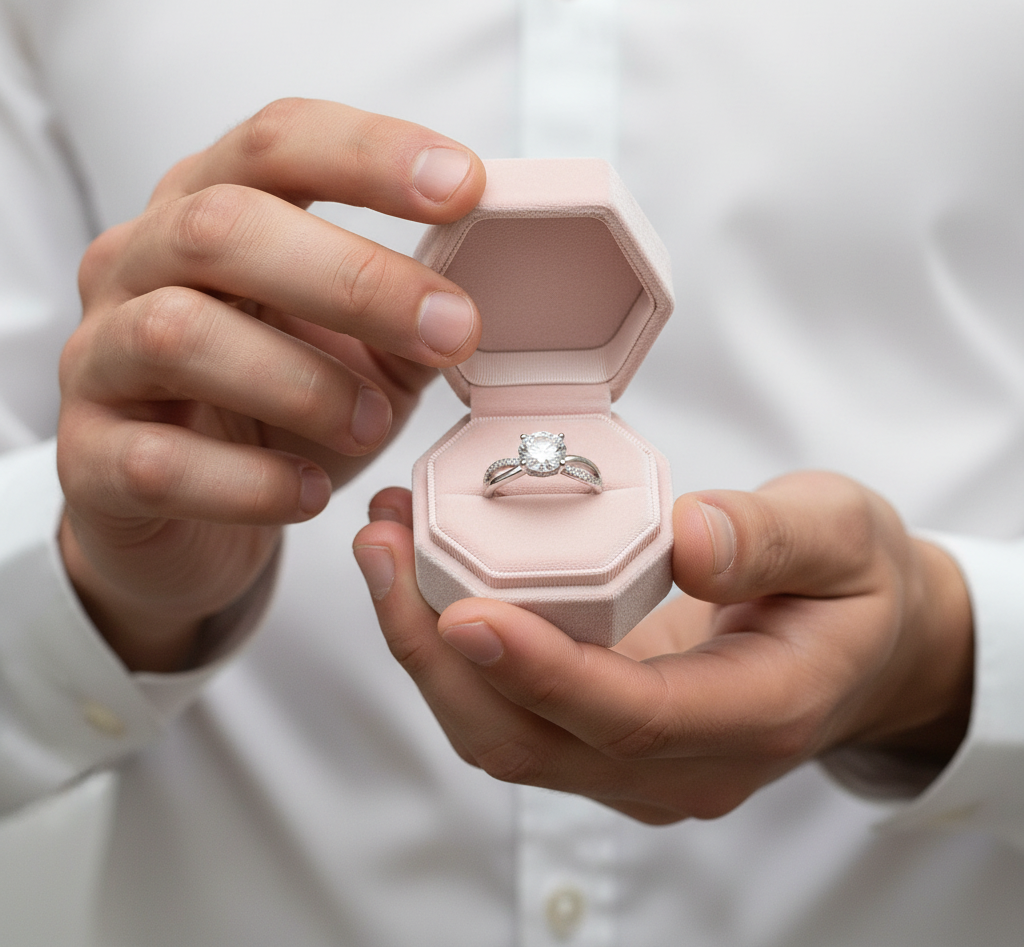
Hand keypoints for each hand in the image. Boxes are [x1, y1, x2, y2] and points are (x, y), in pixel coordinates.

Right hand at [58, 99, 484, 670]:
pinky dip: (253, 483)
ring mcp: (99, 360)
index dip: (370, 154)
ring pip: (180, 334)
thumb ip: (410, 318)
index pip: (275, 144)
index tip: (466, 186)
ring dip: (306, 382)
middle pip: (221, 227)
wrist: (194, 516)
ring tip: (377, 424)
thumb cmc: (282, 415)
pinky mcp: (88, 459)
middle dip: (355, 277)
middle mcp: (137, 267)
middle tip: (452, 328)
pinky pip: (158, 462)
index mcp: (208, 213)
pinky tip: (309, 493)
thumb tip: (476, 294)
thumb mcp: (360, 354)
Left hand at [355, 473, 972, 823]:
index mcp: (753, 715)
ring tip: (383, 543)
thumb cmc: (853, 587)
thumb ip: (774, 538)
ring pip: (501, 732)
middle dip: (437, 655)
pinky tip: (420, 566)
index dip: (542, 674)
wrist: (862, 644)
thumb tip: (687, 538)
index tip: (462, 613)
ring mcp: (633, 761)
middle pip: (532, 739)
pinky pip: (507, 707)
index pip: (629, 717)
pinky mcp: (600, 734)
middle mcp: (681, 762)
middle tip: (383, 546)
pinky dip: (450, 647)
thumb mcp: (842, 536)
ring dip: (424, 648)